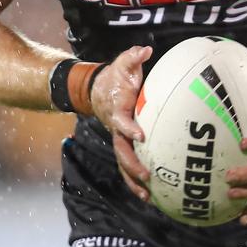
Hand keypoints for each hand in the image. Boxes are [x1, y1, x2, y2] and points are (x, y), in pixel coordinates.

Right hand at [91, 45, 153, 202]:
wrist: (96, 90)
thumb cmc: (115, 77)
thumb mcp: (123, 64)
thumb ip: (133, 57)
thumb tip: (145, 49)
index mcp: (117, 110)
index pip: (122, 121)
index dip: (130, 128)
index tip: (141, 135)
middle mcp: (116, 129)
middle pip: (121, 151)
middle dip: (133, 165)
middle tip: (147, 175)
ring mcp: (118, 139)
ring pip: (123, 164)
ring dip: (133, 181)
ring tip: (148, 197)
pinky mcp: (123, 145)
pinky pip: (127, 166)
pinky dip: (135, 181)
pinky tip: (150, 194)